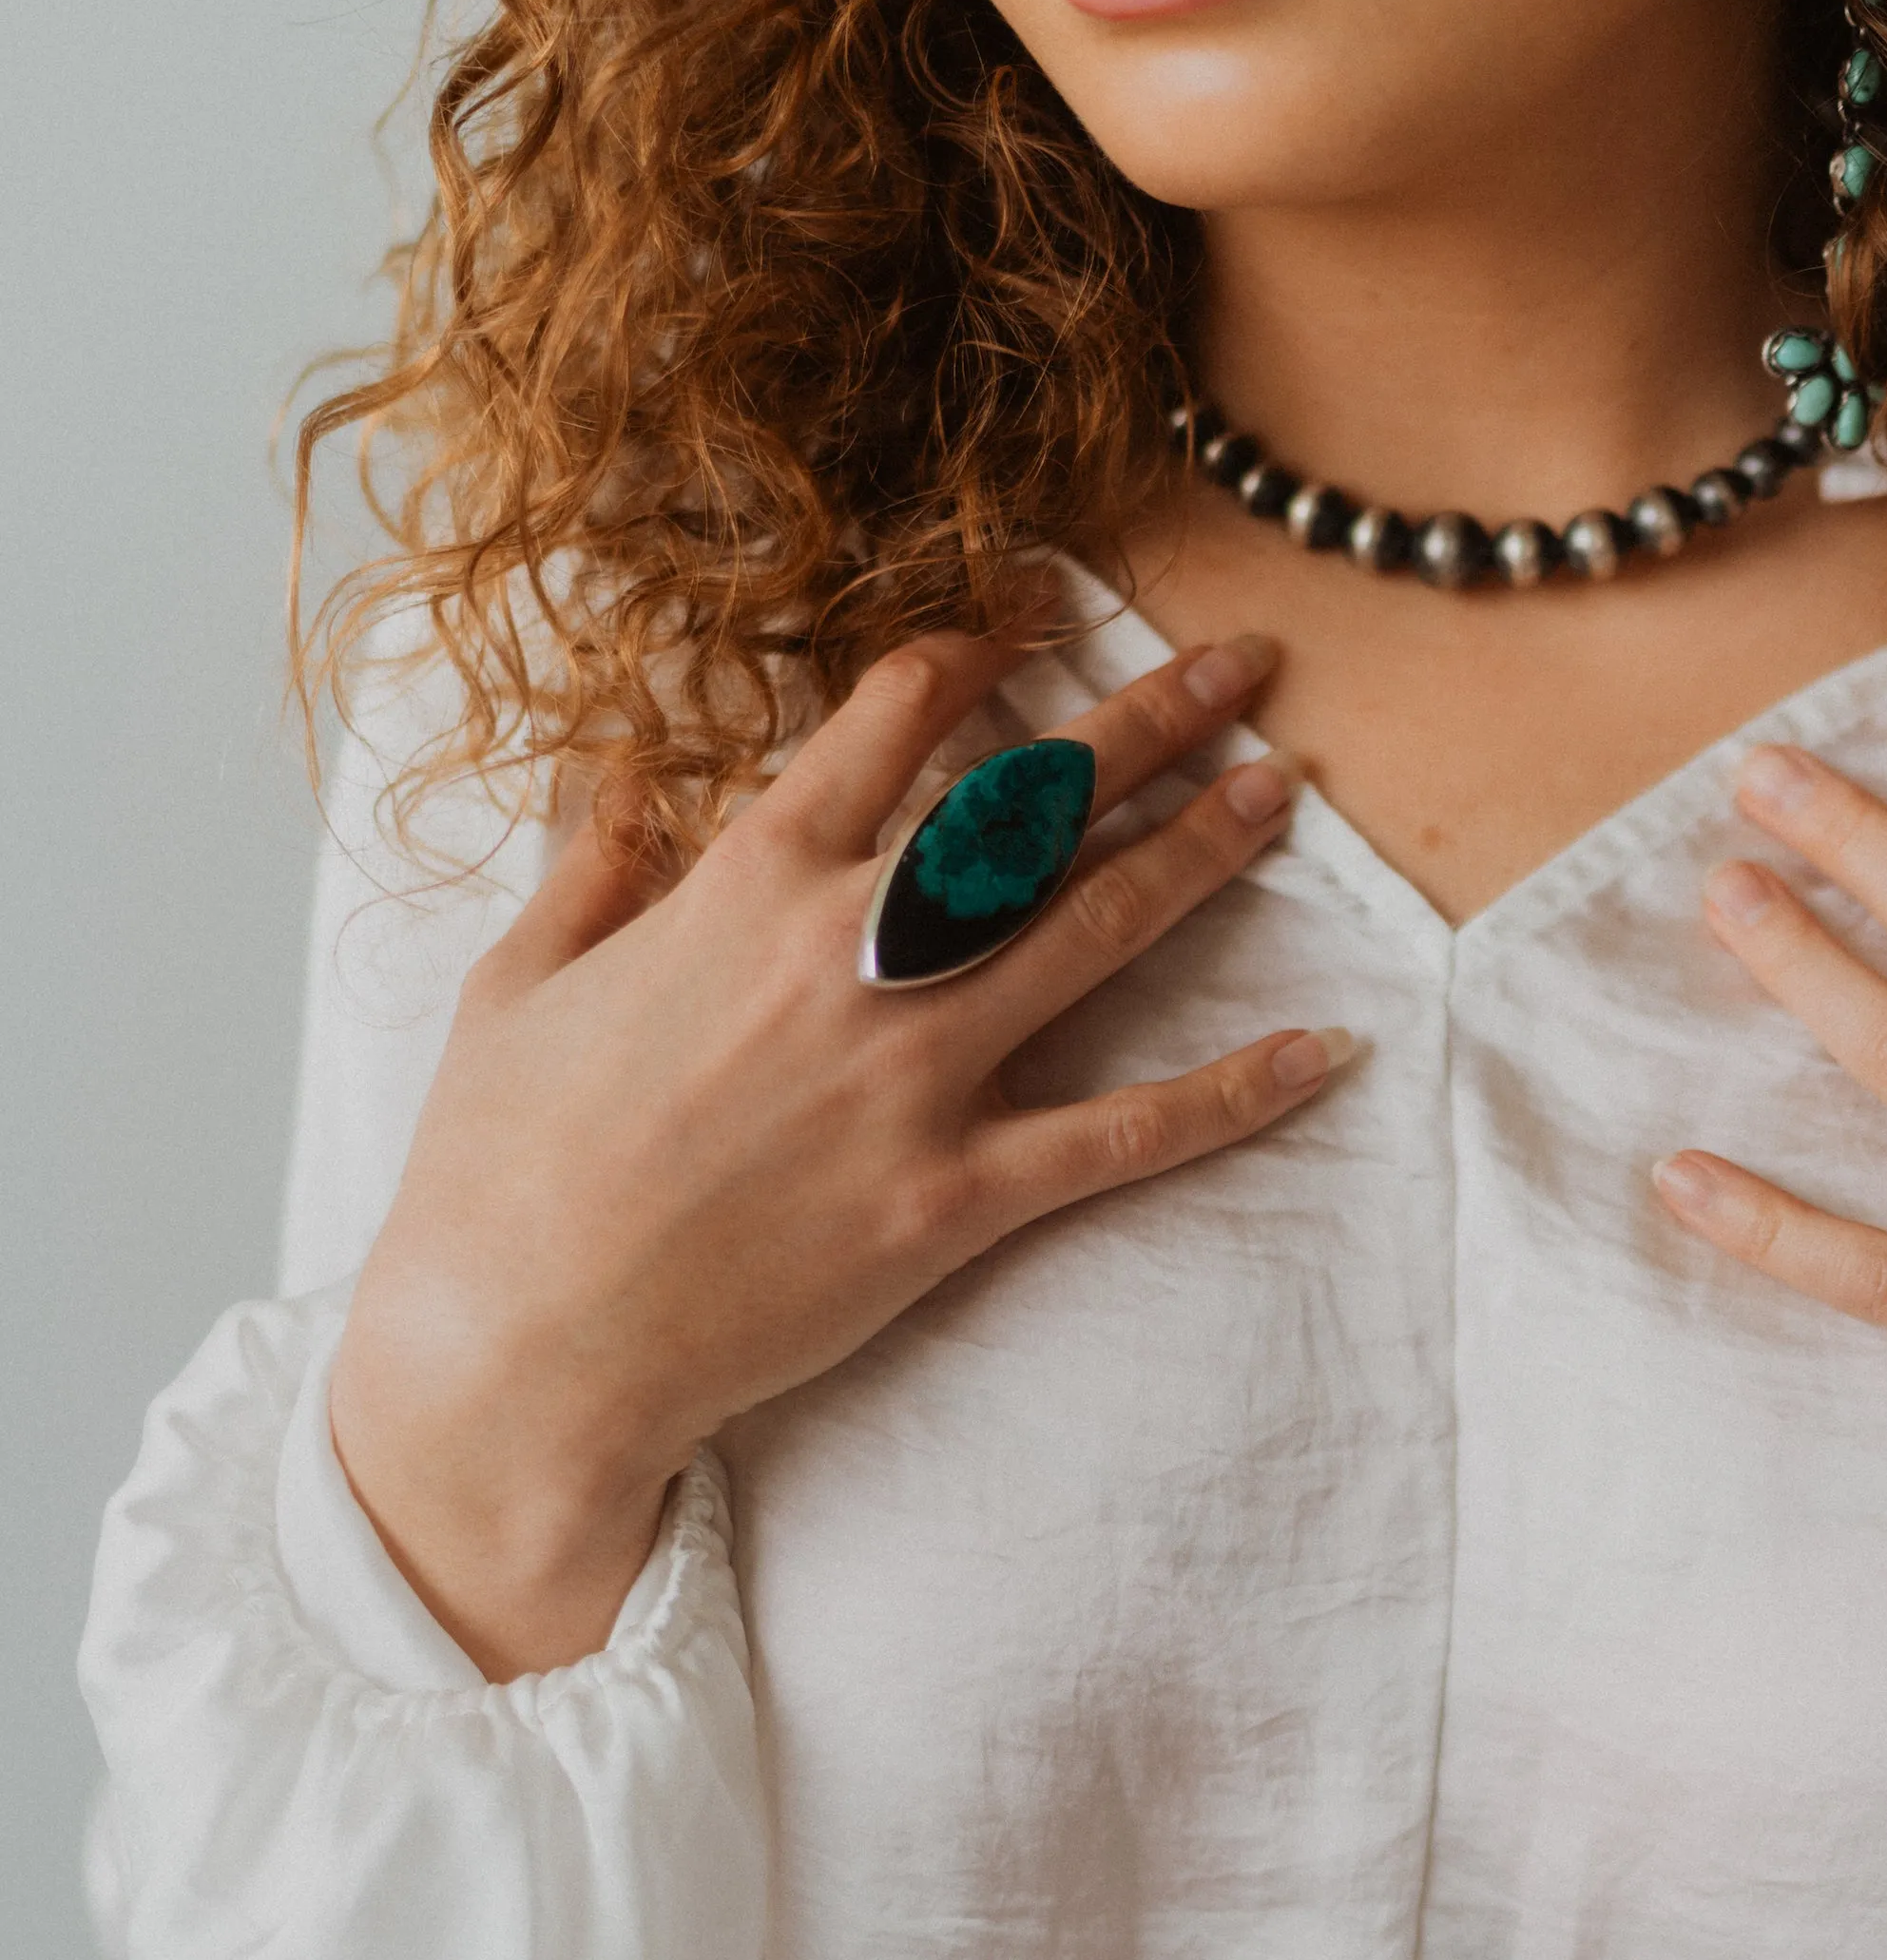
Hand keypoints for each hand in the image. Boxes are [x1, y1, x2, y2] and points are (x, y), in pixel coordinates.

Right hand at [333, 621, 1340, 1678]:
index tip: (1043, 616)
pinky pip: (1123, 1132)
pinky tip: (1317, 1054)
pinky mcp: (955, 1196)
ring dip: (1200, 852)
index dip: (978, 657)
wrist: (522, 1343)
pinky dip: (1229, 1094)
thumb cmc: (496, 1169)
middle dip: (1147, 721)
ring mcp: (913, 1074)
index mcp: (744, 883)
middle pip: (1031, 804)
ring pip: (1095, 931)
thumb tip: (623, 782)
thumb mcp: (513, 984)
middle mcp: (851, 953)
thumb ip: (588, 872)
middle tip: (1243, 665)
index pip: (891, 725)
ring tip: (1280, 793)